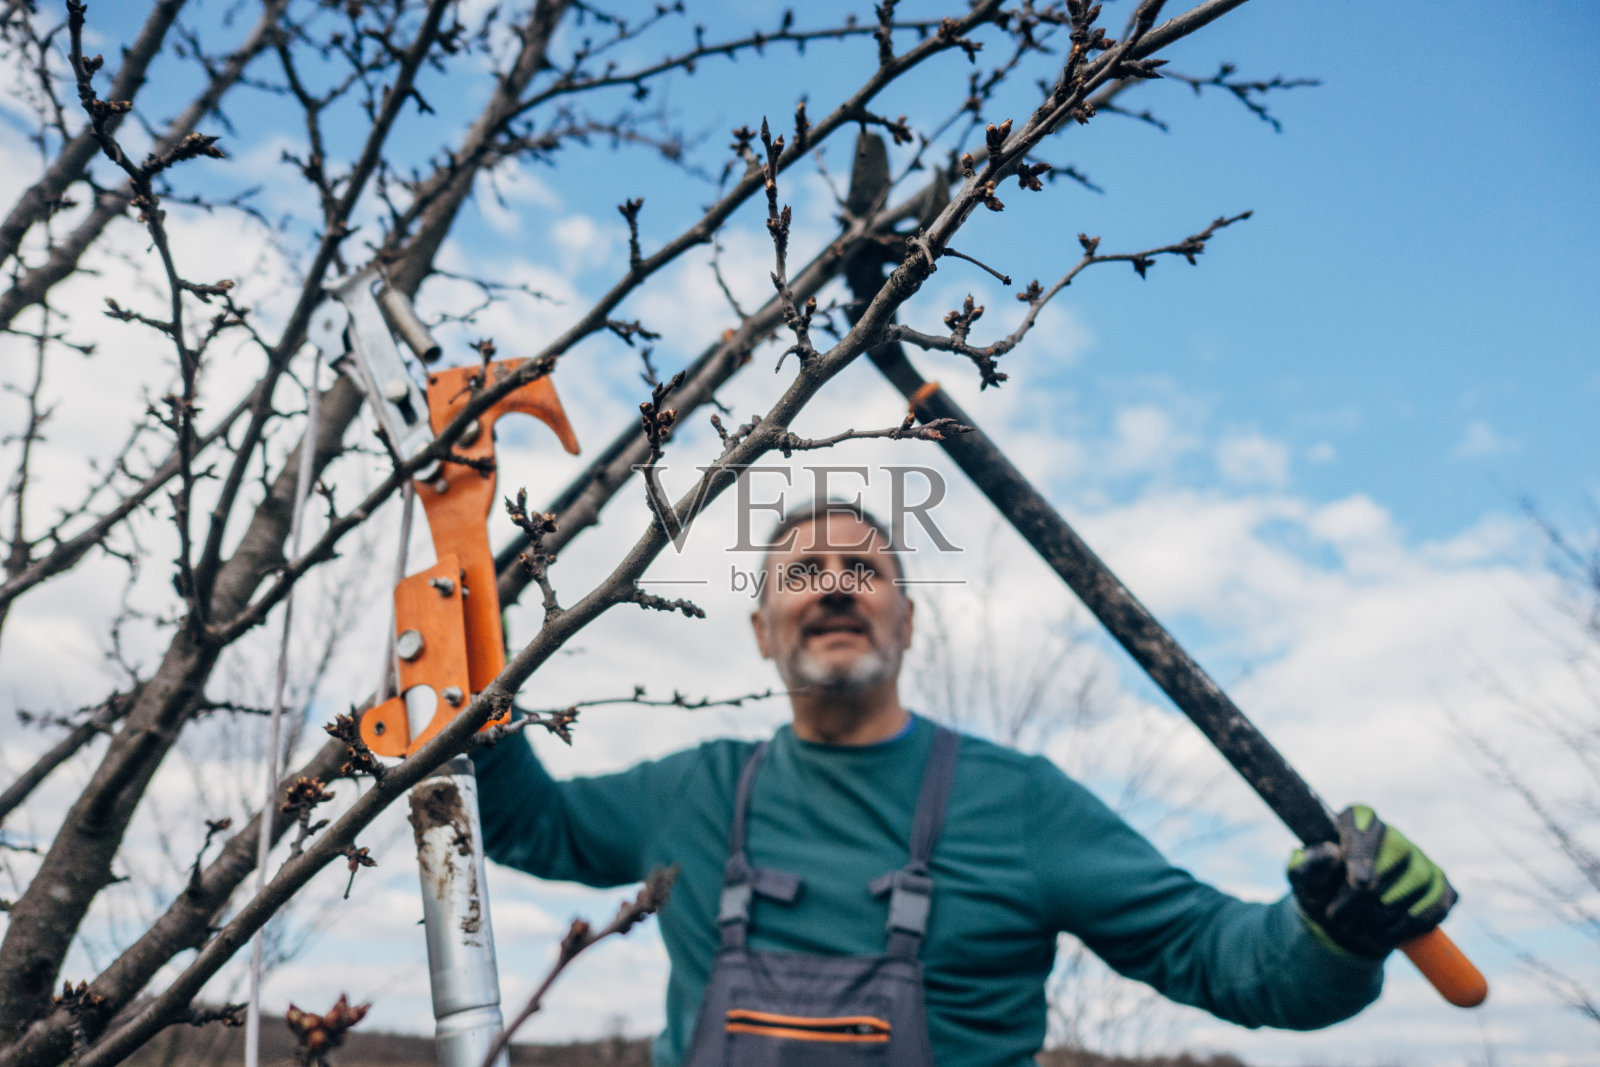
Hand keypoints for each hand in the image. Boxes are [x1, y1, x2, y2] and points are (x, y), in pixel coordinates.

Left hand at [1288, 805, 1456, 958]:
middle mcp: (1392, 835)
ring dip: (1384, 913)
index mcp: (1355, 821)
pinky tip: (1383, 935)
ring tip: (1354, 928)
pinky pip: (1436, 904)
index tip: (1359, 883)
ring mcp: (1420, 859)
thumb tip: (1330, 853)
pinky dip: (1409, 925)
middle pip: (1396, 854)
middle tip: (1338, 918)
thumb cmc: (1319, 889)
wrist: (1342, 920)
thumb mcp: (1301, 879)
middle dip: (1367, 895)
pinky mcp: (1439, 886)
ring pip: (1417, 881)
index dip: (1365, 852)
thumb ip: (1308, 865)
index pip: (1364, 821)